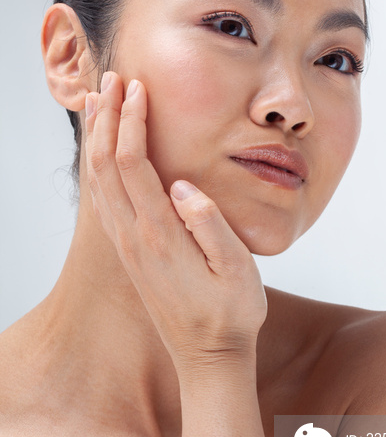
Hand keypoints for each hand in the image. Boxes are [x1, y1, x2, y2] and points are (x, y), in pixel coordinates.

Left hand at [84, 72, 266, 373]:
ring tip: (99, 102)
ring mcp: (127, 246)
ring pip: (98, 181)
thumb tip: (182, 185)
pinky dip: (97, 167)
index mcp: (159, 234)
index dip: (131, 121)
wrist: (207, 358)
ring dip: (96, 137)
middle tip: (112, 79)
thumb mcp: (237, 269)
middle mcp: (133, 237)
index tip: (138, 87)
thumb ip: (210, 224)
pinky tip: (102, 152)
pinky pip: (103, 200)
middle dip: (107, 117)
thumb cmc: (230, 313)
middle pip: (105, 165)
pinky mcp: (130, 252)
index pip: (133, 163)